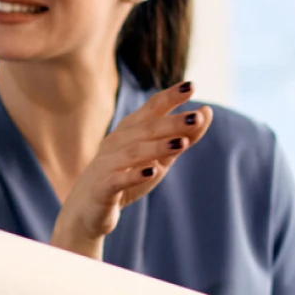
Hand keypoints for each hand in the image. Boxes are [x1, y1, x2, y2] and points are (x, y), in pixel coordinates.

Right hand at [51, 83, 212, 258]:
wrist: (87, 209)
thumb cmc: (126, 177)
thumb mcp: (160, 157)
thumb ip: (183, 136)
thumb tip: (207, 111)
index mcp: (130, 130)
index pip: (152, 108)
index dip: (170, 96)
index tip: (192, 85)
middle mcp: (117, 142)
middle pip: (147, 129)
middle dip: (172, 122)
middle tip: (196, 116)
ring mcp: (107, 164)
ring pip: (135, 152)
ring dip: (159, 147)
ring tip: (182, 143)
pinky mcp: (102, 188)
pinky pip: (119, 179)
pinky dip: (135, 175)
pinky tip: (152, 172)